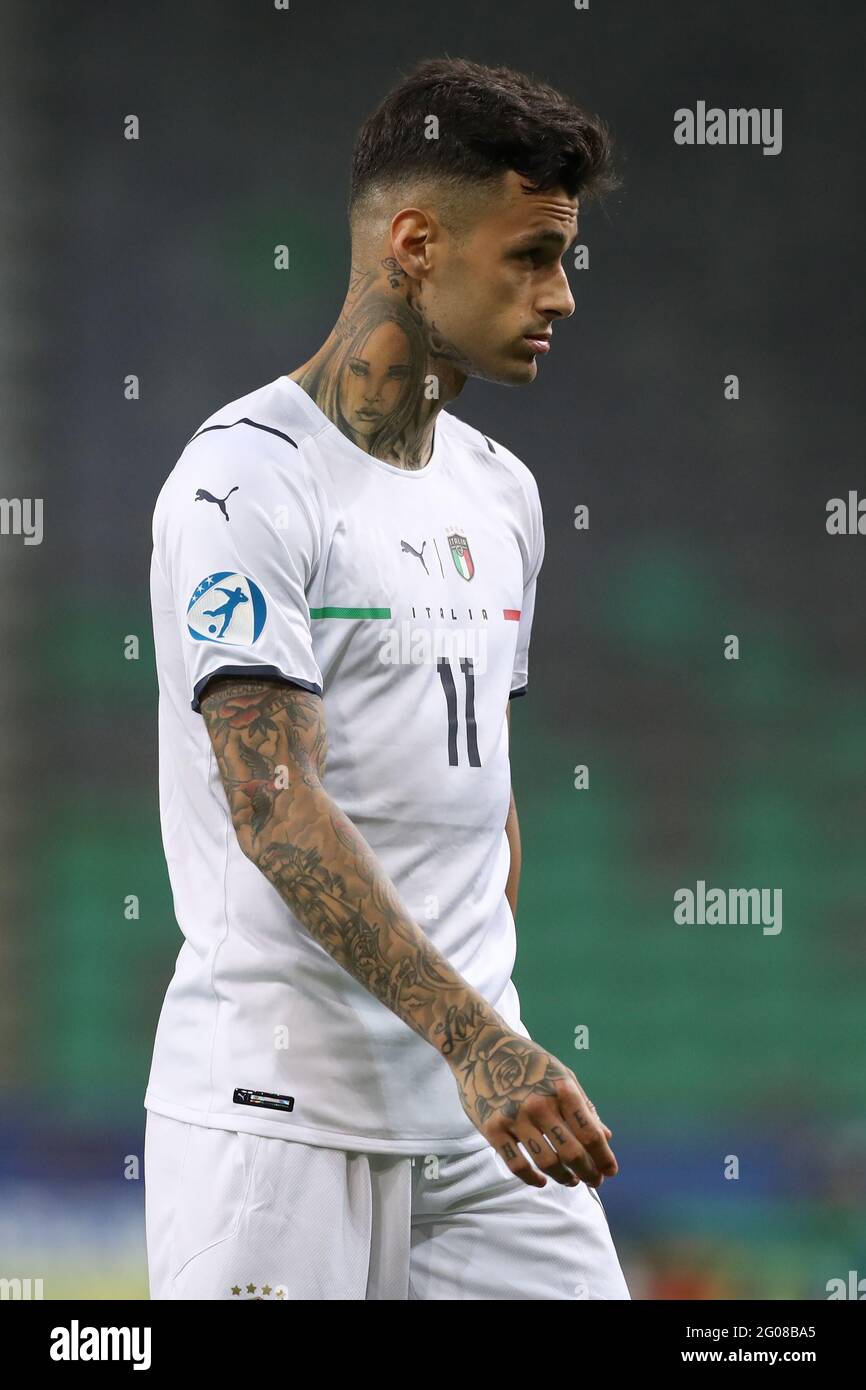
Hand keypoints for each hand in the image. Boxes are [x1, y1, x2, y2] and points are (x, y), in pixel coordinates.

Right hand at [450, 1029, 617, 1188]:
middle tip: (594, 1181)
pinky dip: (532, 1179)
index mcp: (561, 1089)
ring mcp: (515, 1117)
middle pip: (572, 1152)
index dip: (604, 1157)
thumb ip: (582, 1105)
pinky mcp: (493, 1128)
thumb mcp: (561, 1074)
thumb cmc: (527, 1061)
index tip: (610, 1171)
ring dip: (564, 1177)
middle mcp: (540, 1104)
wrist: (481, 1046)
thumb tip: (606, 1136)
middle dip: (588, 1172)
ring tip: (571, 1180)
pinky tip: (541, 1180)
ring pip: (547, 1163)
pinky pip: (517, 1164)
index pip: (590, 1133)